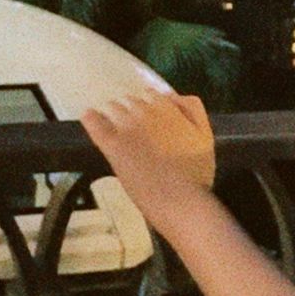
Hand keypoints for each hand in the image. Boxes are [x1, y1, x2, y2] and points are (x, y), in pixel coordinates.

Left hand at [80, 91, 214, 233]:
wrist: (179, 200)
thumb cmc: (196, 172)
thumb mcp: (205, 135)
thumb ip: (193, 110)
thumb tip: (174, 95)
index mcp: (169, 108)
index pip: (152, 96)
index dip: (150, 107)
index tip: (150, 118)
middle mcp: (146, 112)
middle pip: (132, 102)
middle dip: (132, 111)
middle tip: (135, 128)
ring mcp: (127, 128)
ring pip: (114, 109)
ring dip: (114, 114)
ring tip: (114, 125)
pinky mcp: (113, 146)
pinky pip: (96, 125)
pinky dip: (91, 119)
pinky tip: (89, 115)